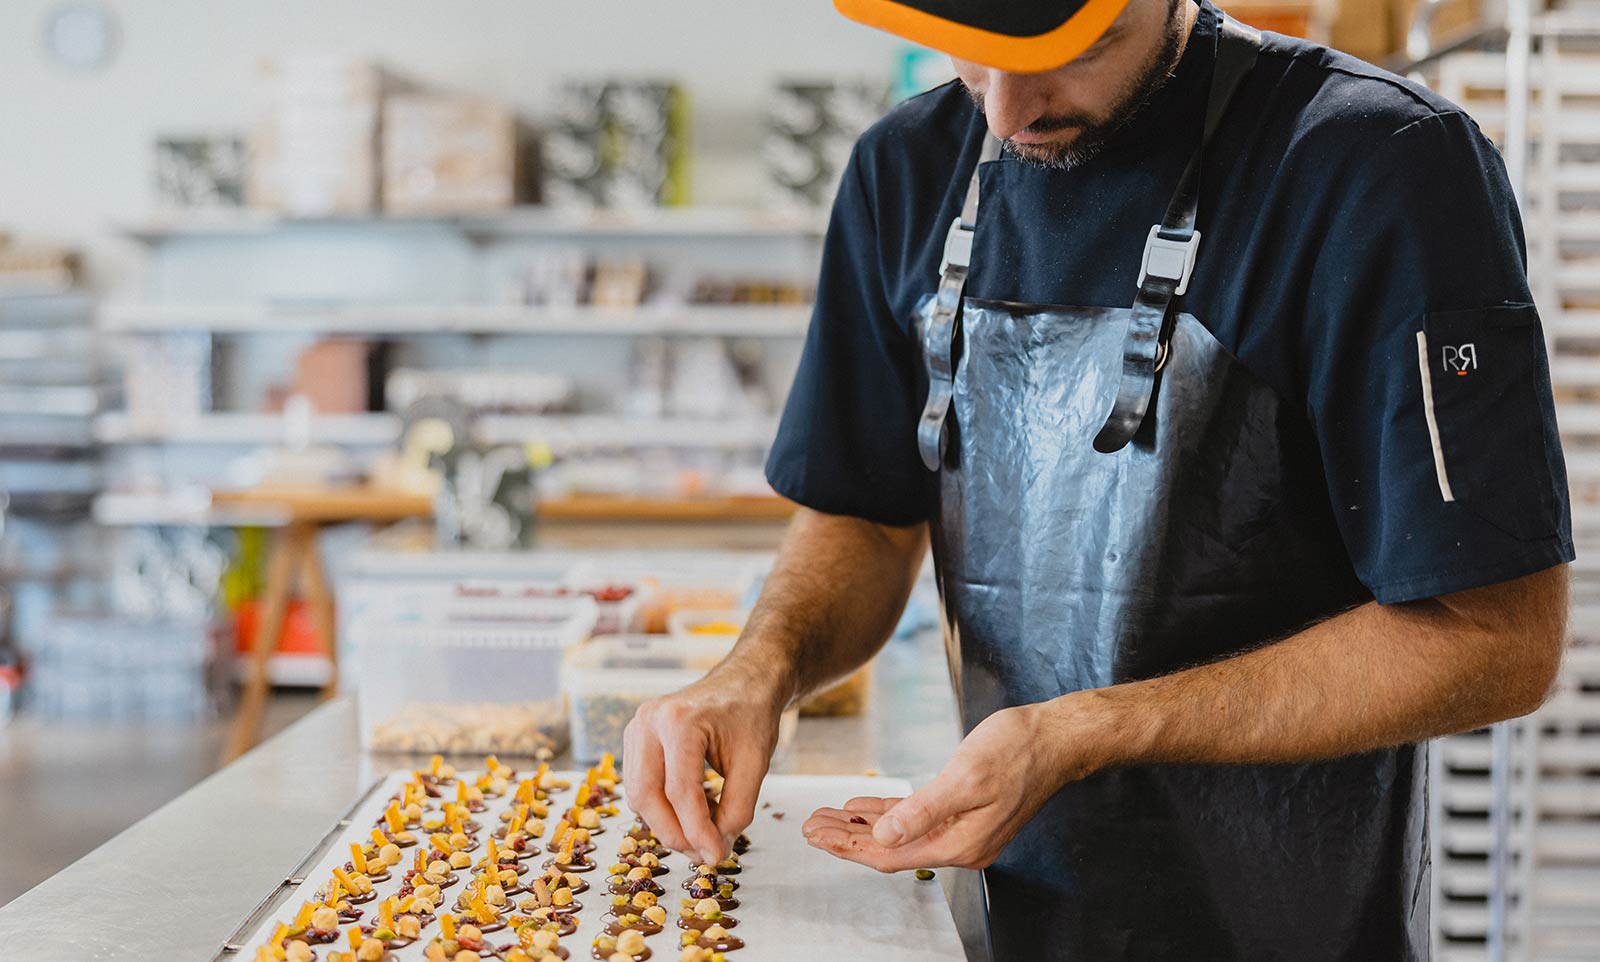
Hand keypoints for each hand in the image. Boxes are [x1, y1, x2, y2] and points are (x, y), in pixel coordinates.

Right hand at [622, 661, 788, 866]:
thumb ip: (737, 810)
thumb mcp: (755, 763)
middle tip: (705, 854)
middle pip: (647, 796)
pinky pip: (640, 785)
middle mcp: (648, 721)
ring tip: (701, 834)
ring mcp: (636, 728)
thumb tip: (715, 850)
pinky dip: (661, 807)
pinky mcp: (635, 739)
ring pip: (637, 795)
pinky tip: (690, 813)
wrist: (744, 681)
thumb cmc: (752, 715)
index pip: (681, 791)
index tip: (717, 857)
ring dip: (666, 823)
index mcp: (679, 721)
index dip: (697, 832)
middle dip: (674, 833)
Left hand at [801, 700, 1105, 870]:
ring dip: (862, 825)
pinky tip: (864, 806)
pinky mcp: (966, 814)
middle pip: (890, 850)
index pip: (889, 855)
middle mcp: (960, 846)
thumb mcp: (965, 776)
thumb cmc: (1018, 750)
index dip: (848, 846)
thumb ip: (922, 810)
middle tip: (809, 825)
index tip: (815, 834)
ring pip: (901, 835)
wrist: (1057, 738)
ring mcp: (964, 832)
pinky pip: (917, 820)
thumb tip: (881, 836)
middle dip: (847, 837)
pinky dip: (889, 814)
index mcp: (959, 844)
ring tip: (826, 816)